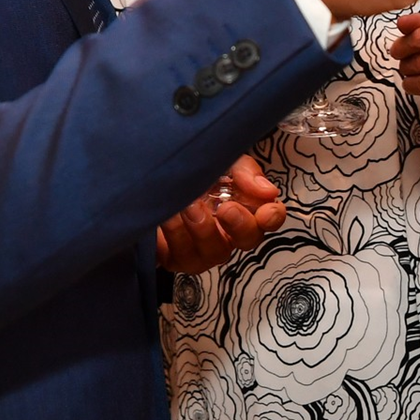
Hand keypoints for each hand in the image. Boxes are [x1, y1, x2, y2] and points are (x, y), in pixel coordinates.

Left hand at [155, 156, 286, 273]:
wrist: (147, 180)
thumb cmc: (187, 172)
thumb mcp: (220, 160)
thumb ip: (245, 171)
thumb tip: (267, 190)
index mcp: (244, 206)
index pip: (270, 217)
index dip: (273, 217)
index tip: (265, 211)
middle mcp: (228, 231)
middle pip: (248, 240)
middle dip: (240, 225)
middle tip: (226, 209)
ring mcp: (203, 248)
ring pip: (214, 252)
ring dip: (202, 228)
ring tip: (187, 205)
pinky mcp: (176, 258)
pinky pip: (182, 256)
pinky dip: (175, 233)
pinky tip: (167, 214)